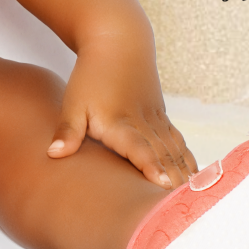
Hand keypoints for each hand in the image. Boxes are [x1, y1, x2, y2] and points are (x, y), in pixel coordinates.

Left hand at [47, 39, 198, 188]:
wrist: (118, 42)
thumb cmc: (92, 75)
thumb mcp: (74, 102)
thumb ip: (68, 131)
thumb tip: (54, 154)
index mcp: (119, 123)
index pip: (138, 149)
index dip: (151, 167)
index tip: (163, 185)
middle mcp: (142, 123)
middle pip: (162, 156)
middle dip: (174, 182)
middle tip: (183, 206)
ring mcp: (155, 120)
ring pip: (174, 151)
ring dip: (184, 174)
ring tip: (193, 199)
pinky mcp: (161, 117)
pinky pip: (178, 142)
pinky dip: (187, 160)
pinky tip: (194, 177)